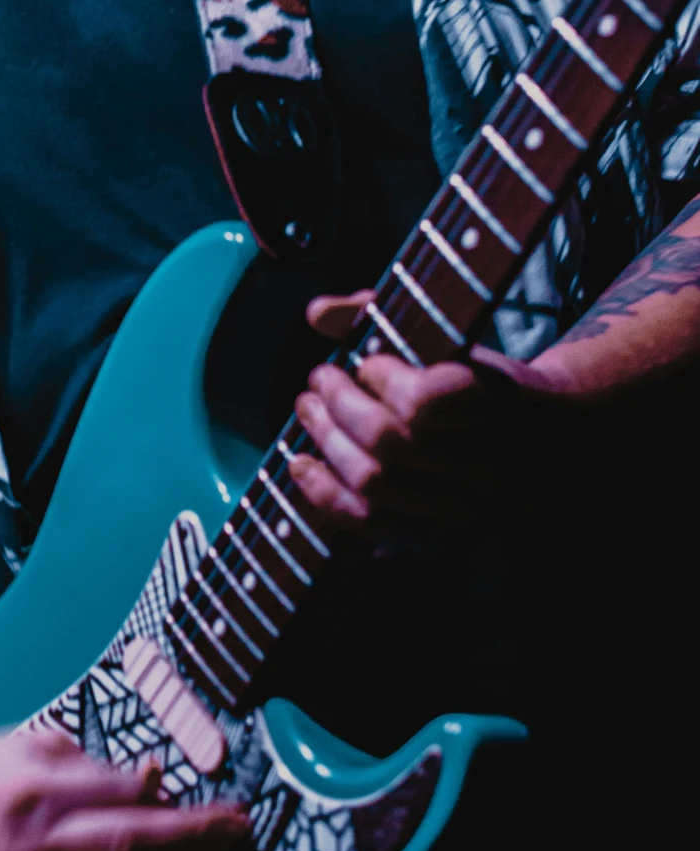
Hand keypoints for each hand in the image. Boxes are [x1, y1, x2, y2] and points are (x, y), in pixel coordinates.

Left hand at [286, 291, 556, 541]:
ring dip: (325, 443)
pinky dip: (325, 494)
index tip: (367, 362)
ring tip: (307, 412)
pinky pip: (372, 524)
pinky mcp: (442, 538)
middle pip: (388, 442)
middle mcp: (485, 465)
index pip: (421, 401)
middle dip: (338, 406)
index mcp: (495, 406)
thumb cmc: (481, 378)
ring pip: (374, 484)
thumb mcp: (449, 335)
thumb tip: (317, 313)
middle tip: (317, 381)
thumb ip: (379, 312)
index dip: (380, 376)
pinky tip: (302, 465)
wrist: (549, 441)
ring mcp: (464, 508)